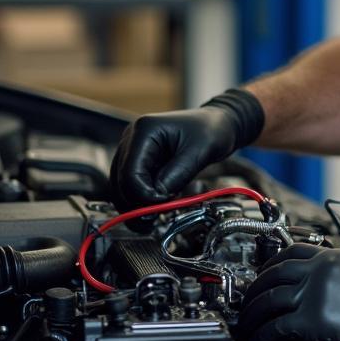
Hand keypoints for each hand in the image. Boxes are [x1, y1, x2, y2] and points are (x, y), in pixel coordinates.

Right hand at [109, 88, 263, 209]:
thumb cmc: (212, 130)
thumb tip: (156, 198)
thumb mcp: (200, 152)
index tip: (164, 204)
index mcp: (144, 130)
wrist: (218, 124)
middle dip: (137, 203)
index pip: (130, 172)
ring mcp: (133, 150)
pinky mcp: (140, 161)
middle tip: (158, 217)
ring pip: (122, 188)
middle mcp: (132, 139)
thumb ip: (177, 175)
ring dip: (137, 205)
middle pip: (121, 182)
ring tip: (157, 216)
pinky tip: (159, 205)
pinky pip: (133, 187)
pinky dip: (143, 199)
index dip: (143, 194)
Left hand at [238, 244, 339, 340]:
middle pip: (272, 275)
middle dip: (253, 291)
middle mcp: (320, 270)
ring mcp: (315, 293)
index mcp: (332, 257)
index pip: (290, 253)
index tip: (261, 275)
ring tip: (246, 327)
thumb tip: (322, 285)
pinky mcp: (313, 319)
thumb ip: (338, 273)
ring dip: (252, 316)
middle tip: (246, 304)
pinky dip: (263, 334)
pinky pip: (276, 326)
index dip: (269, 265)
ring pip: (268, 301)